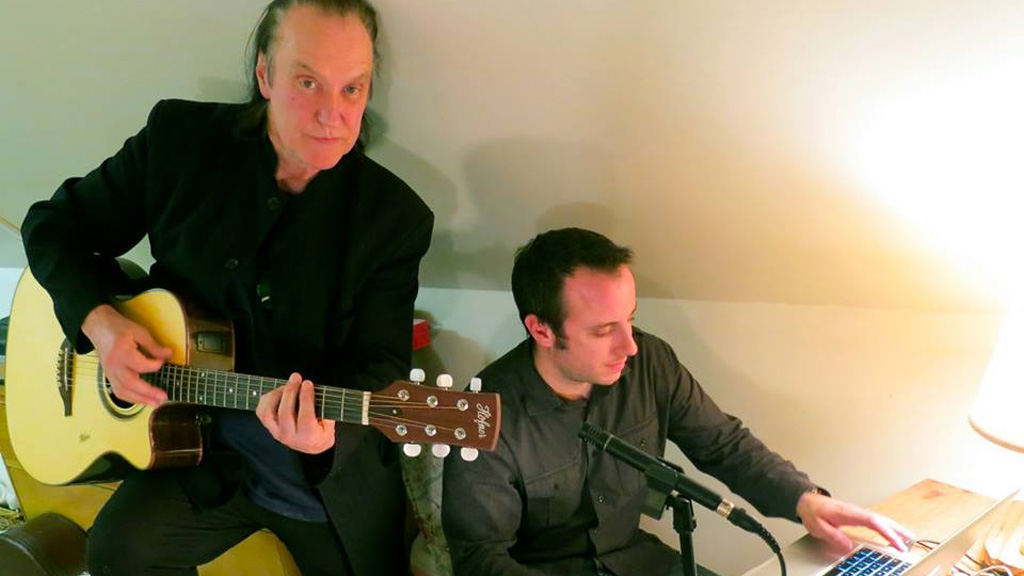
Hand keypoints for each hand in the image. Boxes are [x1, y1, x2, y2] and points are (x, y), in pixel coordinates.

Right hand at [82, 304, 171, 406]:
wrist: (98, 327)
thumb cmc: (119, 328)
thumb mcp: (139, 332)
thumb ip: (153, 346)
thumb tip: (168, 354)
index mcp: (121, 352)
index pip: (140, 365)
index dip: (154, 365)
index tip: (163, 362)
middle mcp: (114, 365)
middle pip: (130, 384)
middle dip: (148, 393)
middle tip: (163, 397)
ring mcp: (109, 372)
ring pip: (123, 391)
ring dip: (140, 400)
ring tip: (155, 403)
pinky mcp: (109, 376)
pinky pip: (119, 391)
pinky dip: (131, 398)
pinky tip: (143, 400)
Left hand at [256, 373, 336, 453]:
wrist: (311, 446)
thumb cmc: (321, 433)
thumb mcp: (330, 425)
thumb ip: (325, 411)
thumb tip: (316, 392)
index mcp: (308, 436)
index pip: (305, 416)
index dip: (306, 397)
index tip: (307, 383)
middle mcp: (290, 436)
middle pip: (285, 412)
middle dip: (290, 391)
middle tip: (296, 378)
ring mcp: (277, 432)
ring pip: (268, 412)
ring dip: (276, 395)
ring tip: (286, 386)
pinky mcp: (269, 427)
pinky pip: (261, 412)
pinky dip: (267, 399)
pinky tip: (278, 392)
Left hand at [797, 491, 915, 553]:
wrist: (807, 500)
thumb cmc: (812, 511)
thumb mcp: (818, 526)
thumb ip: (833, 536)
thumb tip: (848, 547)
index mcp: (849, 513)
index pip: (873, 522)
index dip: (887, 532)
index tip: (897, 542)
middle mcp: (856, 511)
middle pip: (882, 519)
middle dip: (898, 530)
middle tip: (912, 540)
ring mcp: (857, 513)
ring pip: (881, 519)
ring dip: (895, 527)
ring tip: (908, 537)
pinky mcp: (856, 515)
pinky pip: (876, 521)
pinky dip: (887, 526)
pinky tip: (892, 532)